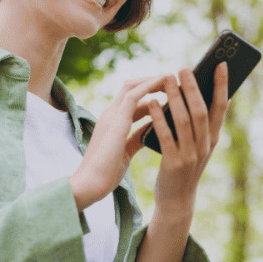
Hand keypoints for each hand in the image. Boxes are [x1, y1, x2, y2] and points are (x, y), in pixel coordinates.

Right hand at [69, 75, 167, 209]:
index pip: (131, 101)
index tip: (169, 92)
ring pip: (132, 87)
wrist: (89, 185)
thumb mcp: (125, 153)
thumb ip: (135, 140)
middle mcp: (110, 115)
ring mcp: (112, 116)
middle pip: (130, 88)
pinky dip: (150, 86)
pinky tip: (164, 82)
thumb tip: (149, 133)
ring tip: (171, 76)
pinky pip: (134, 95)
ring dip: (152, 79)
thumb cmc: (105, 174)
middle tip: (173, 80)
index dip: (149, 94)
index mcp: (112, 123)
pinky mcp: (116, 121)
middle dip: (151, 81)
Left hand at [148, 62, 228, 219]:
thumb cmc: (185, 166)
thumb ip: (206, 124)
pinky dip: (159, 117)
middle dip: (194, 87)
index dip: (222, 85)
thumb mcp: (201, 145)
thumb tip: (216, 96)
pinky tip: (151, 102)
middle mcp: (205, 145)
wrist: (176, 200)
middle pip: (201, 111)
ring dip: (175, 97)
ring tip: (166, 77)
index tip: (221, 64)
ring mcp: (190, 155)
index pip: (221, 107)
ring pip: (184, 121)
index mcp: (213, 138)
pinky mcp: (173, 163)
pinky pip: (166, 136)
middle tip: (184, 67)